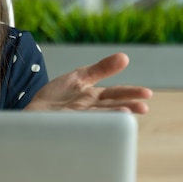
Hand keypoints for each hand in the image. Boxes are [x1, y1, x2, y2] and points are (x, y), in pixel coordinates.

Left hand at [25, 53, 151, 113]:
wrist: (35, 113)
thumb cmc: (57, 98)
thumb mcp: (80, 78)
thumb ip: (101, 69)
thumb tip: (125, 57)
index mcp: (93, 97)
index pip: (116, 94)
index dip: (131, 93)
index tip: (147, 94)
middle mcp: (89, 109)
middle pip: (110, 107)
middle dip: (126, 107)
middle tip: (143, 107)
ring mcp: (77, 117)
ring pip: (97, 116)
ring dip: (110, 116)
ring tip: (125, 114)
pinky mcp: (65, 124)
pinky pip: (78, 123)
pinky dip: (88, 121)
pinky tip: (97, 120)